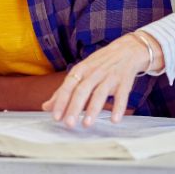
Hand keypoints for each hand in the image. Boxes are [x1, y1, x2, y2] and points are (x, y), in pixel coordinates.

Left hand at [42, 32, 157, 127]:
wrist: (128, 48)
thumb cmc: (101, 63)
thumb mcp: (81, 71)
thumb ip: (64, 90)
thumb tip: (46, 107)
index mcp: (81, 69)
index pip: (68, 86)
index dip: (61, 101)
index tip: (55, 117)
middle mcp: (94, 72)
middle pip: (82, 90)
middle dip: (75, 107)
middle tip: (68, 124)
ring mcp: (110, 76)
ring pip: (100, 93)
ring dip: (93, 109)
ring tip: (87, 124)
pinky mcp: (125, 80)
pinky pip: (121, 95)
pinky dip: (118, 107)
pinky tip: (115, 120)